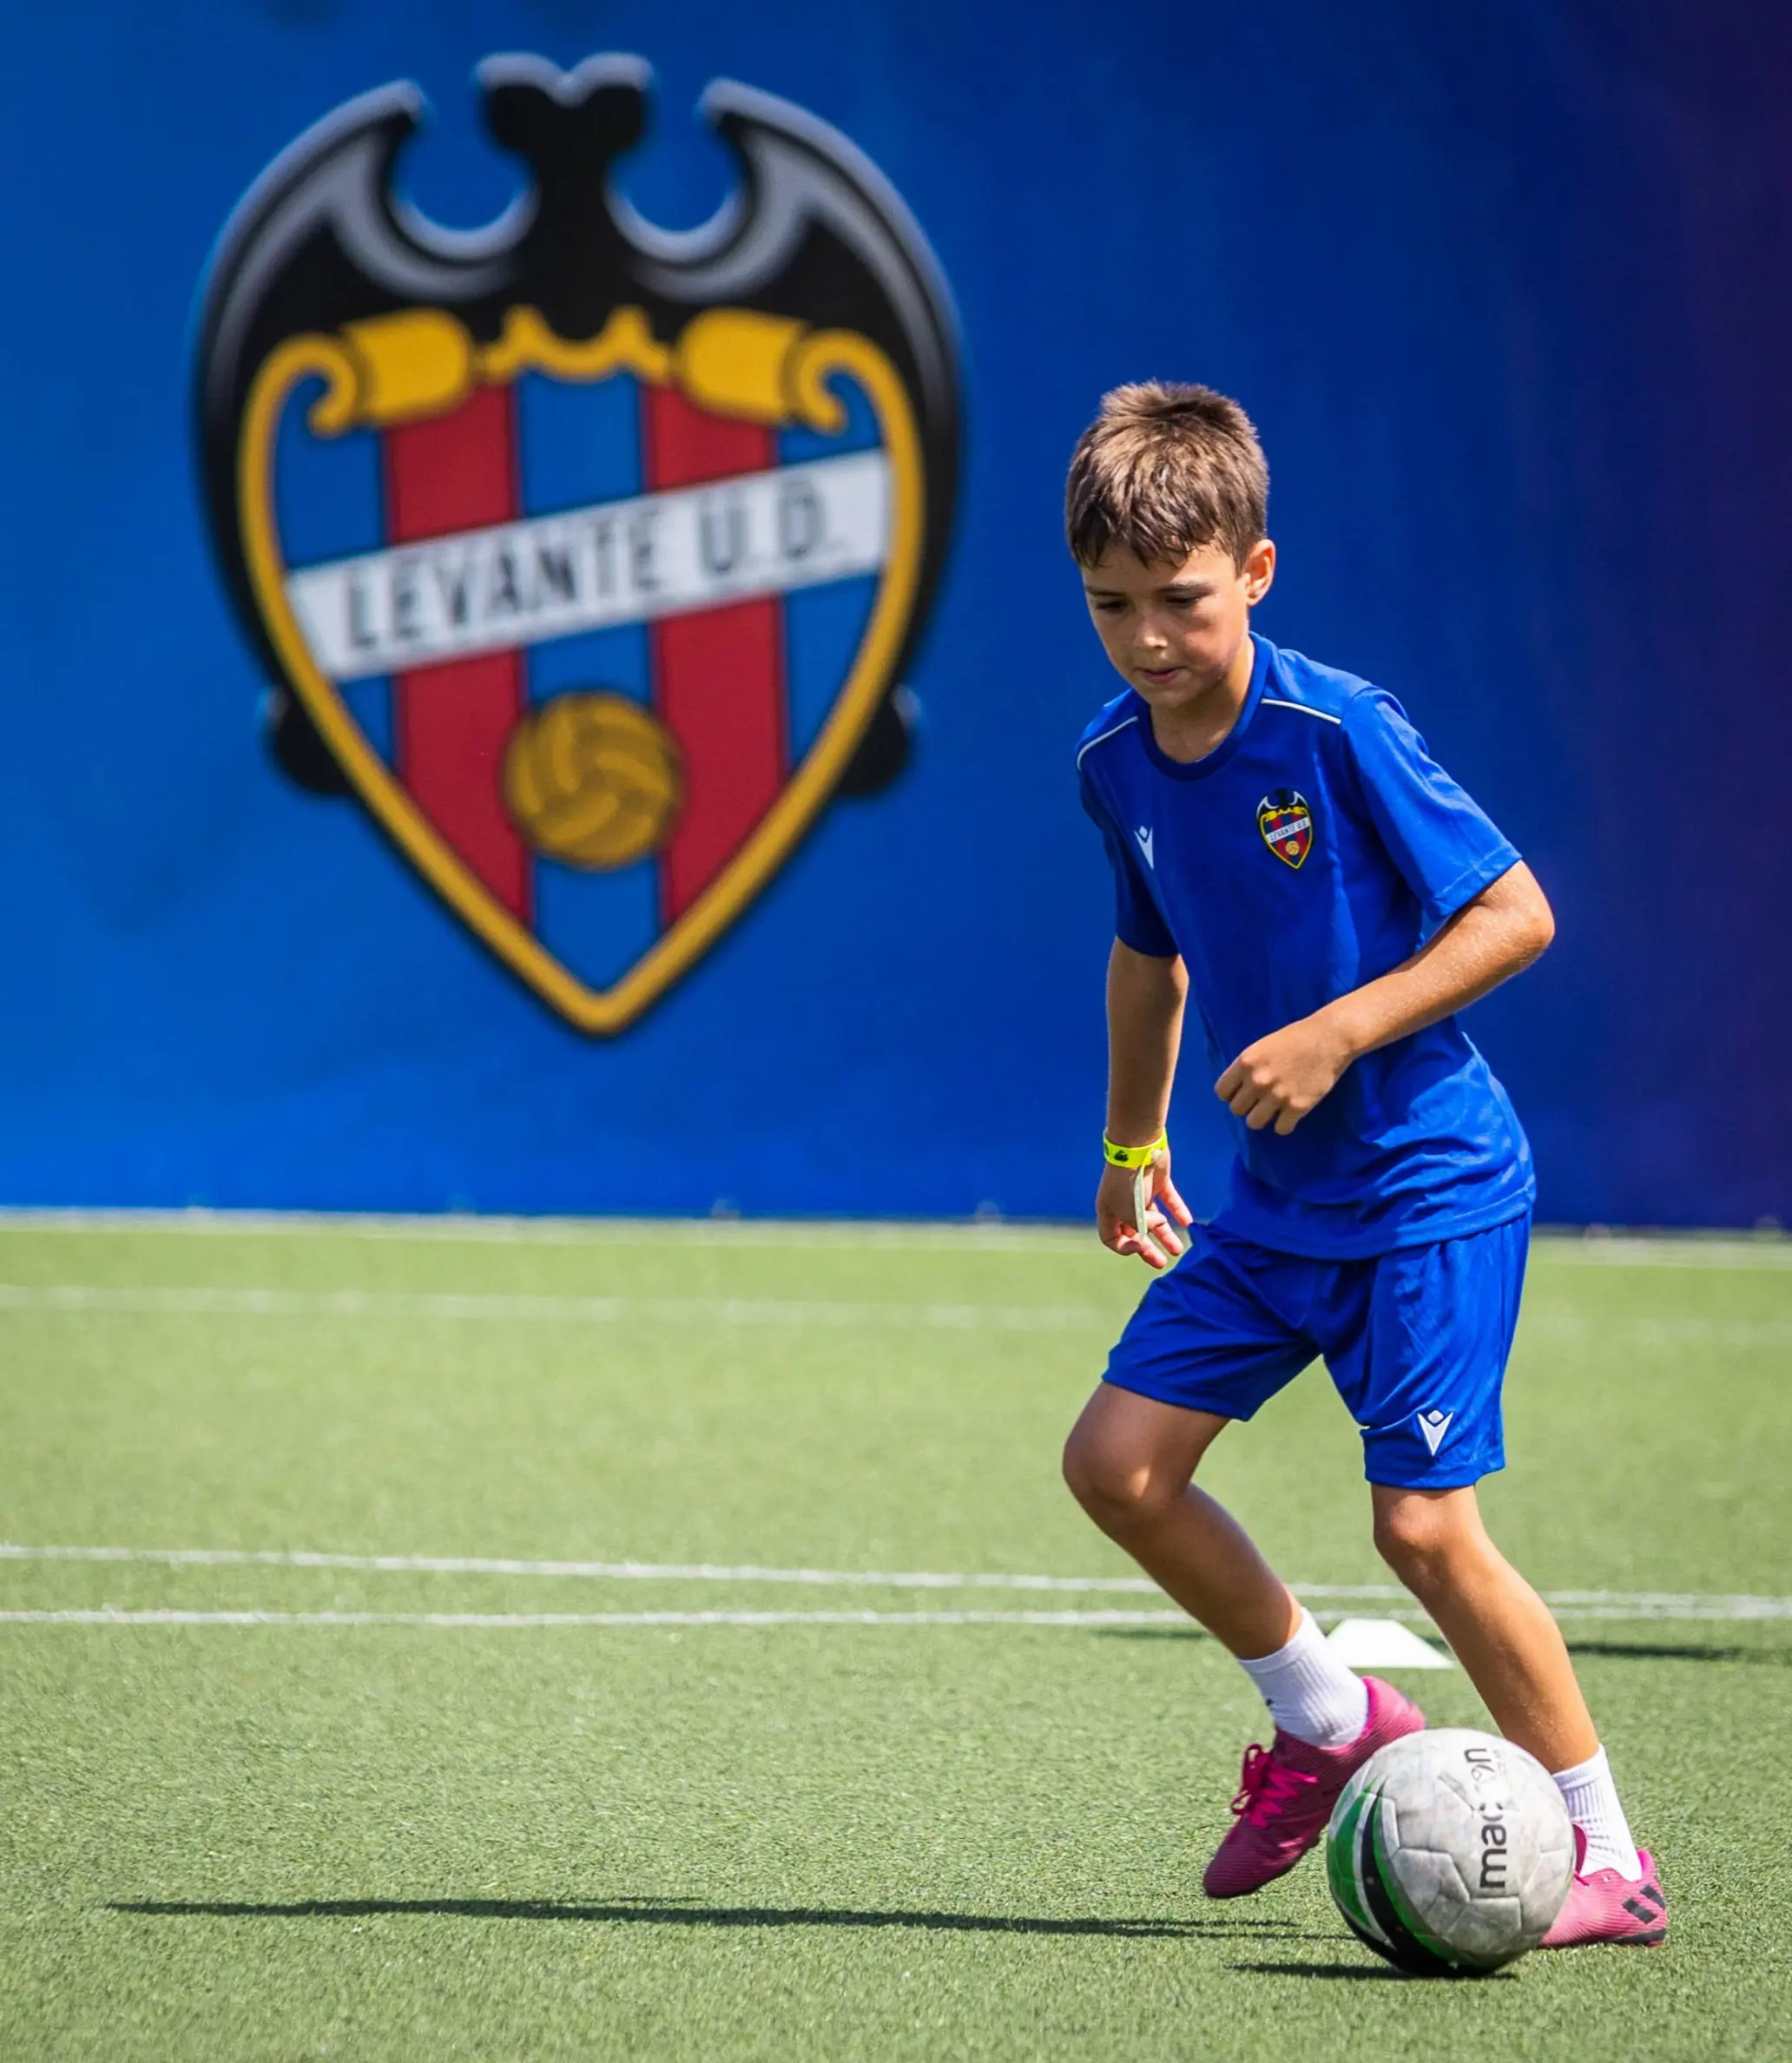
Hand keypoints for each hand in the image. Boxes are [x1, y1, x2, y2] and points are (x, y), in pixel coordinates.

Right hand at [1096, 1152, 1192, 1270]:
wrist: (1138, 1149)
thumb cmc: (1128, 1184)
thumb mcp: (1129, 1214)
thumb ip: (1142, 1228)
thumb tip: (1158, 1226)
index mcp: (1109, 1212)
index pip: (1112, 1238)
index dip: (1124, 1248)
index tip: (1139, 1247)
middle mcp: (1123, 1204)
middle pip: (1135, 1232)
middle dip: (1148, 1249)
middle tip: (1162, 1262)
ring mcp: (1141, 1192)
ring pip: (1154, 1219)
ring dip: (1165, 1235)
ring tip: (1179, 1250)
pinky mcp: (1157, 1182)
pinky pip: (1169, 1200)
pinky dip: (1178, 1211)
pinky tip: (1188, 1222)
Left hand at [1214, 1015, 1353, 1134]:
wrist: (1330, 1037)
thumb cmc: (1297, 1037)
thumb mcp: (1263, 1046)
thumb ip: (1249, 1067)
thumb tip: (1239, 1088)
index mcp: (1246, 1063)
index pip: (1222, 1092)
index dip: (1232, 1094)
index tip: (1243, 1093)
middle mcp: (1258, 1081)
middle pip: (1237, 1110)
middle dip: (1248, 1106)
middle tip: (1261, 1101)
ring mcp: (1277, 1095)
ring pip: (1254, 1123)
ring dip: (1263, 1118)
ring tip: (1274, 1110)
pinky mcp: (1297, 1107)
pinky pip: (1281, 1129)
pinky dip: (1285, 1124)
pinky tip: (1290, 1115)